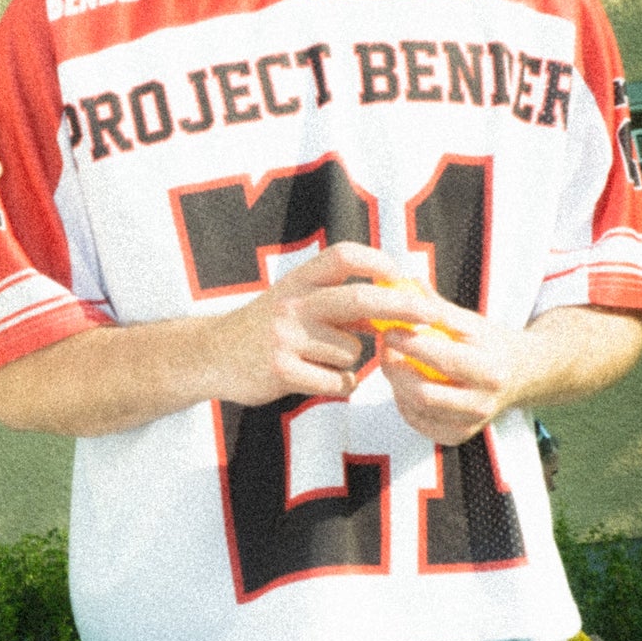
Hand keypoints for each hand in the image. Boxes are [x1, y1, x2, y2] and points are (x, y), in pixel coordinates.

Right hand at [202, 244, 438, 407]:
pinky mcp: (282, 371)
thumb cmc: (264, 327)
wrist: (211, 354)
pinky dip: (340, 384)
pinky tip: (317, 380)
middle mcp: (292, 303)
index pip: (341, 256)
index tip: (400, 273)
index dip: (375, 261)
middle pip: (357, 299)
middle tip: (430, 315)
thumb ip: (336, 300)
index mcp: (297, 281)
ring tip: (322, 360)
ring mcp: (285, 337)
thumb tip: (395, 298)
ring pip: (351, 351)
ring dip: (351, 360)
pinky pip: (338, 382)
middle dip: (400, 307)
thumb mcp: (293, 301)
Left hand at [378, 297, 523, 444]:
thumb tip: (404, 281)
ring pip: (417, 410)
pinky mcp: (459, 435)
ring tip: (392, 361)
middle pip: (424, 394)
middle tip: (384, 347)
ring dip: (396, 384)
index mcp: (489, 370)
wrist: (521, 375)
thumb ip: (436, 305)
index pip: (443, 360)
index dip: (409, 345)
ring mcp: (471, 423)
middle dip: (395, 369)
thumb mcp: (469, 321)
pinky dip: (403, 403)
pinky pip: (419, 423)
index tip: (388, 330)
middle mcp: (483, 402)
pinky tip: (404, 384)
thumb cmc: (489, 343)